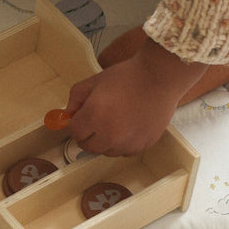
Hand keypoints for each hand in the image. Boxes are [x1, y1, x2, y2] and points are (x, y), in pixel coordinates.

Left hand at [63, 37, 206, 155]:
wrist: (159, 78)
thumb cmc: (126, 77)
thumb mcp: (93, 82)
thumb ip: (75, 99)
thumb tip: (69, 116)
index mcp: (94, 116)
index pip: (75, 133)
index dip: (76, 124)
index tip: (81, 118)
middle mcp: (110, 134)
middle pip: (88, 147)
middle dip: (87, 135)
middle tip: (95, 122)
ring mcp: (128, 142)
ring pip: (107, 151)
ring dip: (105, 141)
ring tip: (114, 122)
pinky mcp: (143, 145)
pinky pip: (125, 151)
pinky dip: (122, 143)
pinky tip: (127, 127)